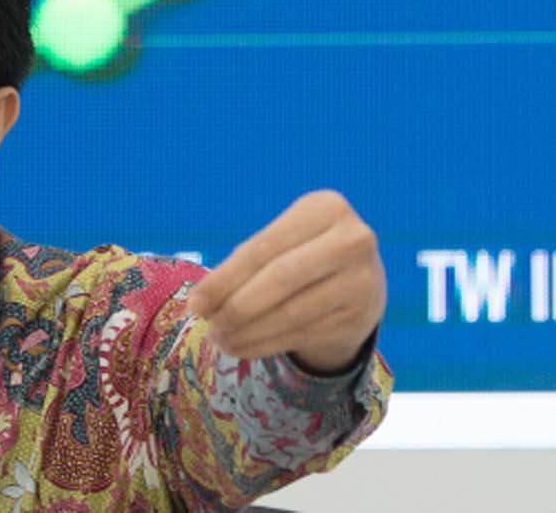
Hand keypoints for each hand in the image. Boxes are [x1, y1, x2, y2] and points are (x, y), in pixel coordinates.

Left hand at [186, 190, 384, 374]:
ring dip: (247, 332)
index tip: (194, 303)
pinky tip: (244, 347)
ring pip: (290, 312)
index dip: (225, 278)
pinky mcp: (361, 315)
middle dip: (237, 306)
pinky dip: (265, 345)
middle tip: (208, 326)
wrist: (360, 284)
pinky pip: (301, 334)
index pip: (264, 247)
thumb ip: (244, 266)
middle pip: (280, 278)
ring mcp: (361, 279)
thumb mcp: (283, 245)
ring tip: (221, 339)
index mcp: (327, 208)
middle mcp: (352, 239)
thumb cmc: (306, 256)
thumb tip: (200, 302)